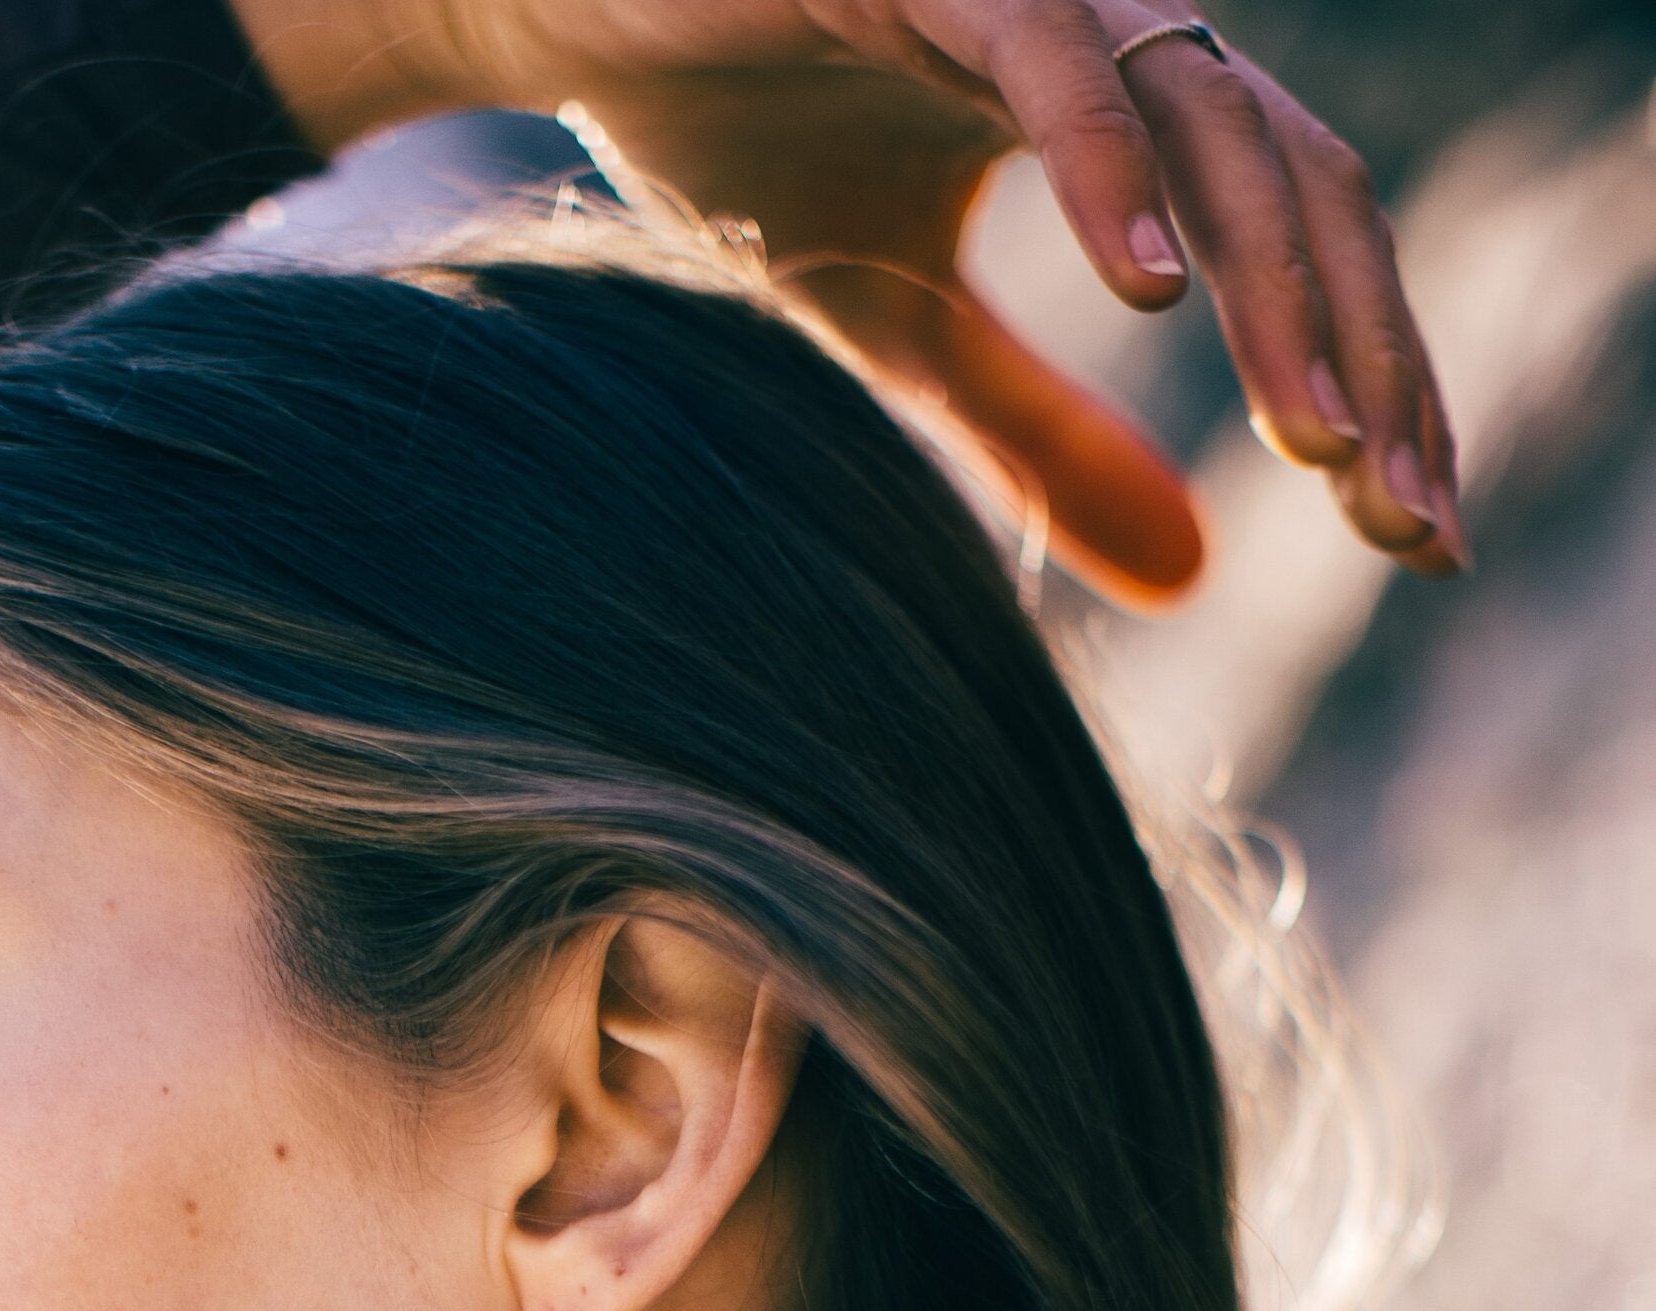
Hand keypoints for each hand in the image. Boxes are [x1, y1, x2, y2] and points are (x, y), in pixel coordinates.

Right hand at [234, 1, 1464, 602]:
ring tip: (1317, 447)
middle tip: (1403, 520)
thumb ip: (1039, 432)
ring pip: (1211, 126)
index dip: (1372, 376)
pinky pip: (1048, 59)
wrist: (573, 28)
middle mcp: (1112, 34)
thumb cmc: (739, 152)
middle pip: (1300, 188)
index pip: (1300, 241)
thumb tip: (1190, 577)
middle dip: (1366, 359)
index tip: (1416, 531)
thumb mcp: (908, 327)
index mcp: (1128, 114)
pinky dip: (1105, 169)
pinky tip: (1151, 300)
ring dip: (1279, 292)